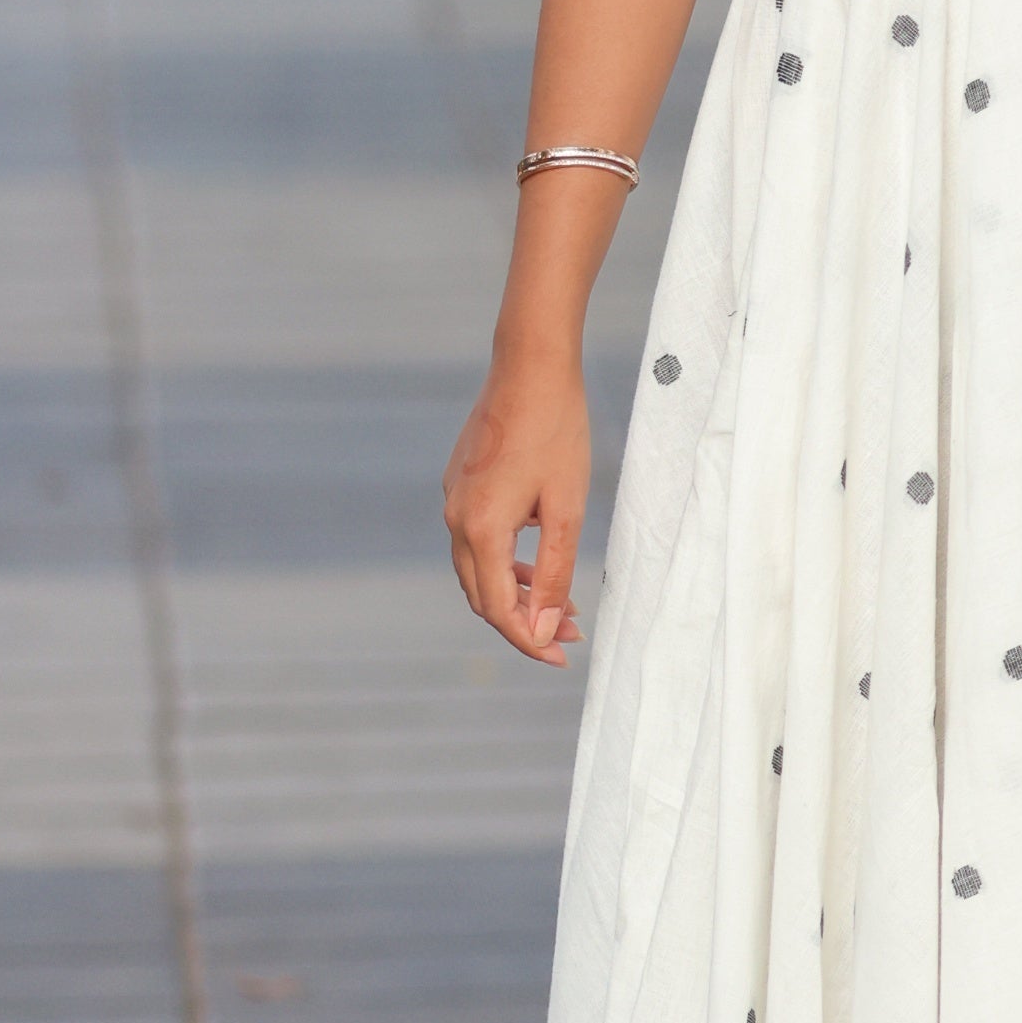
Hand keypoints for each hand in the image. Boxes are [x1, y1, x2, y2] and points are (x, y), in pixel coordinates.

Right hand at [445, 361, 591, 661]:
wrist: (530, 365)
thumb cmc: (557, 430)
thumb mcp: (567, 508)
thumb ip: (556, 571)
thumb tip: (547, 625)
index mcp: (481, 528)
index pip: (499, 608)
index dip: (529, 639)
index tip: (561, 656)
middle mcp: (456, 518)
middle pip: (482, 595)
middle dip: (524, 622)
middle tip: (568, 637)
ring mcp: (453, 498)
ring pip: (477, 569)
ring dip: (516, 593)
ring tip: (562, 605)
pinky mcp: (459, 482)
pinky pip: (476, 539)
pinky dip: (505, 562)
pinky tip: (537, 562)